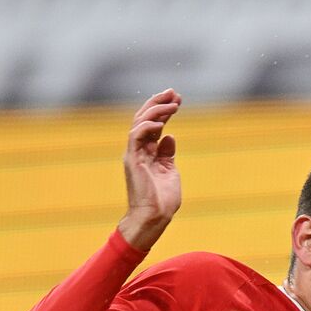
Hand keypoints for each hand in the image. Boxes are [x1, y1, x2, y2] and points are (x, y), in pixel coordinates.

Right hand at [118, 89, 182, 250]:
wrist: (154, 217)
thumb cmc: (162, 200)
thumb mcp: (170, 171)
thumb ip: (167, 154)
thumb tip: (170, 137)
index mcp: (148, 152)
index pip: (153, 124)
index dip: (164, 110)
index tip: (178, 100)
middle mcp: (139, 150)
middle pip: (144, 118)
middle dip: (159, 103)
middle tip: (174, 93)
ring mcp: (134, 154)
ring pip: (139, 123)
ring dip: (156, 111)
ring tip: (172, 103)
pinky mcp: (133, 160)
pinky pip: (135, 136)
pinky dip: (147, 126)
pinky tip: (161, 123)